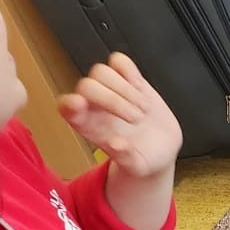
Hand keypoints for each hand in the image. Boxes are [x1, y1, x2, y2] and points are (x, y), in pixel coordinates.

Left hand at [58, 53, 181, 179]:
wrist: (162, 147)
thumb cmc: (144, 158)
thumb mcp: (138, 168)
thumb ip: (127, 159)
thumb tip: (117, 145)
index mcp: (88, 125)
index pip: (66, 108)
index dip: (69, 103)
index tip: (80, 105)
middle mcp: (94, 104)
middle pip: (88, 86)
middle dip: (113, 100)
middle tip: (136, 120)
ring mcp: (110, 88)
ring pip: (102, 71)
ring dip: (125, 90)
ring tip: (143, 111)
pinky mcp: (128, 78)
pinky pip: (119, 61)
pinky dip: (129, 71)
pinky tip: (141, 88)